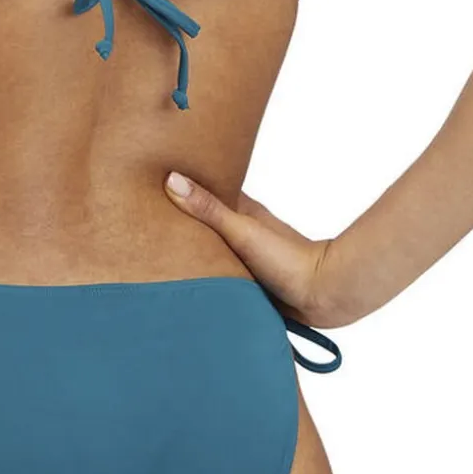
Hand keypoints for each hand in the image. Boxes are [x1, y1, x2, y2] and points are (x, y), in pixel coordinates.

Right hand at [164, 171, 352, 328]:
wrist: (322, 295)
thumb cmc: (288, 259)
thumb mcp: (242, 230)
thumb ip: (208, 209)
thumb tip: (173, 179)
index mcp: (243, 212)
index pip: (209, 192)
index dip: (186, 187)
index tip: (156, 180)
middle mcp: (244, 233)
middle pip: (207, 224)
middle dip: (185, 223)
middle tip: (150, 221)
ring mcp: (247, 259)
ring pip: (213, 252)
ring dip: (195, 254)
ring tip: (160, 253)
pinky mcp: (250, 283)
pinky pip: (222, 277)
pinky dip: (208, 278)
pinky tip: (189, 284)